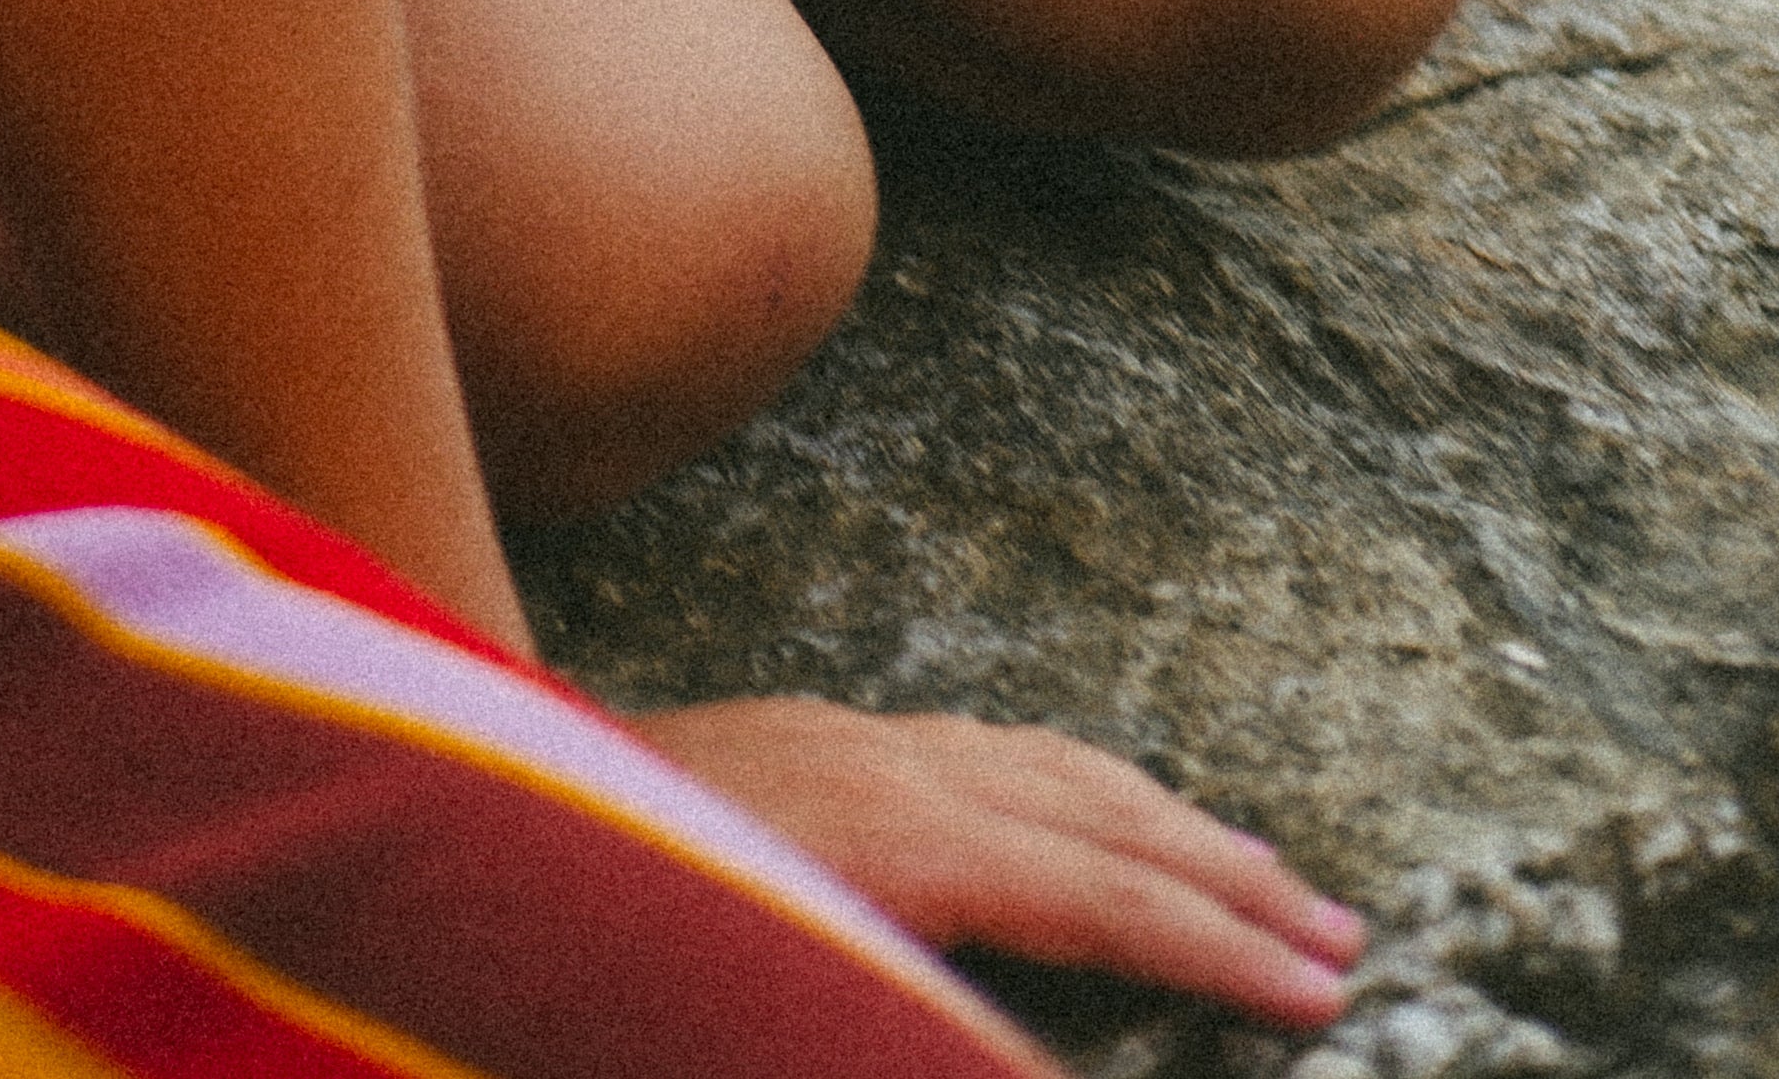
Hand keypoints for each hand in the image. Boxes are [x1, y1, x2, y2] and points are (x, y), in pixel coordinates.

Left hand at [639, 700, 1364, 1051]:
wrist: (438, 804)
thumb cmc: (595, 933)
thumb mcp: (770, 989)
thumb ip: (920, 1011)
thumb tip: (1043, 1049)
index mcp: (878, 834)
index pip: (1086, 888)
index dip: (1209, 947)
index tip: (1322, 997)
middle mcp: (874, 761)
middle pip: (1089, 811)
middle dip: (1224, 877)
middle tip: (1340, 939)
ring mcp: (838, 733)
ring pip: (1042, 762)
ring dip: (1162, 820)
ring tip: (1262, 875)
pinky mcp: (802, 732)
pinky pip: (978, 745)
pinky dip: (1070, 781)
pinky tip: (1096, 812)